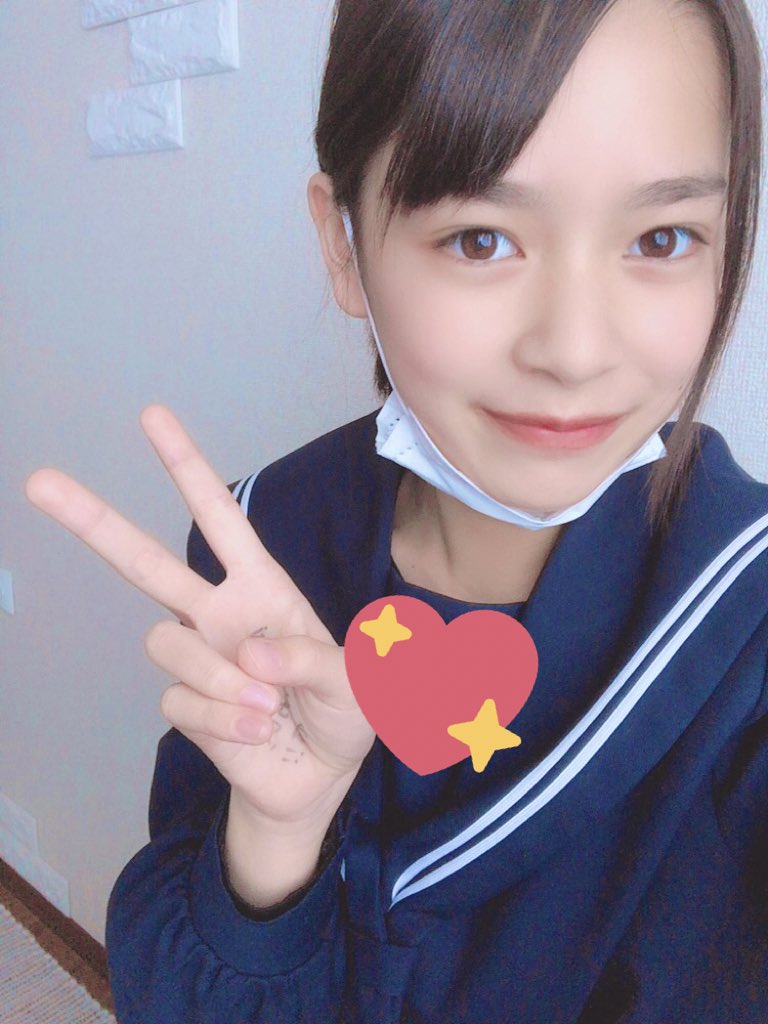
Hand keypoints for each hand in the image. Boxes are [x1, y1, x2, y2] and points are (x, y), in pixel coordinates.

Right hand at [25, 405, 374, 829]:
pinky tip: (253, 732)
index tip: (152, 418)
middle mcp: (217, 613)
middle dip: (94, 522)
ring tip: (266, 709)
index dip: (187, 469)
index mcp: (261, 588)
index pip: (219, 519)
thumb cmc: (343, 712)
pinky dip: (223, 721)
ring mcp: (197, 658)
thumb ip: (315, 662)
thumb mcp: (358, 681)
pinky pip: (180, 702)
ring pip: (166, 644)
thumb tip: (251, 655)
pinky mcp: (185, 705)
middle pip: (143, 563)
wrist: (319, 777)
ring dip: (219, 680)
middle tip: (40, 481)